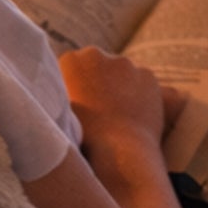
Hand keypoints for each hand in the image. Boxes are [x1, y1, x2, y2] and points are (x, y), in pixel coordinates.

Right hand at [58, 48, 183, 147]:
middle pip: (97, 64)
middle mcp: (96, 54)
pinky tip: (135, 113)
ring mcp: (124, 63)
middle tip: (98, 109)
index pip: (72, 66)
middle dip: (98, 80)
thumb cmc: (83, 139)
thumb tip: (70, 91)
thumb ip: (64, 93)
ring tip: (118, 115)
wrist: (118, 153)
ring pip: (121, 72)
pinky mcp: (147, 74)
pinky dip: (140, 93)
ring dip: (119, 86)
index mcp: (70, 61)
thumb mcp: (60, 112)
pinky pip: (142, 81)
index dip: (76, 85)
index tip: (79, 103)